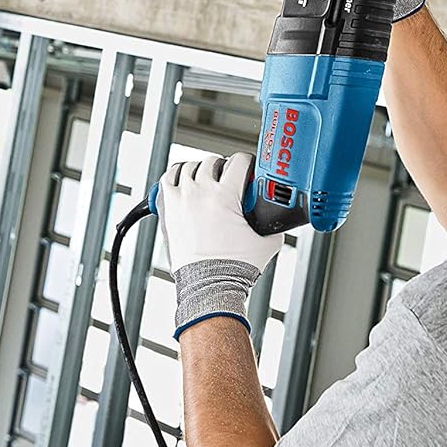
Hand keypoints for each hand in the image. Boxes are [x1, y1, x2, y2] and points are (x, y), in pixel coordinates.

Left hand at [157, 152, 282, 337]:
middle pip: (214, 161)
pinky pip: (168, 178)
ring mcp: (181, 198)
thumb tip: (278, 219)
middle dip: (224, 168)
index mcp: (224, 195)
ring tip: (208, 181)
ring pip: (190, 166)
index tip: (248, 172)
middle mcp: (200, 192)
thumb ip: (274, 226)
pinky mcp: (168, 208)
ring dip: (201, 170)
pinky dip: (177, 176)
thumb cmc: (232, 268)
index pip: (239, 160)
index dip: (247, 164)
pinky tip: (185, 182)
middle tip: (230, 182)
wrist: (208, 286)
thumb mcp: (266, 243)